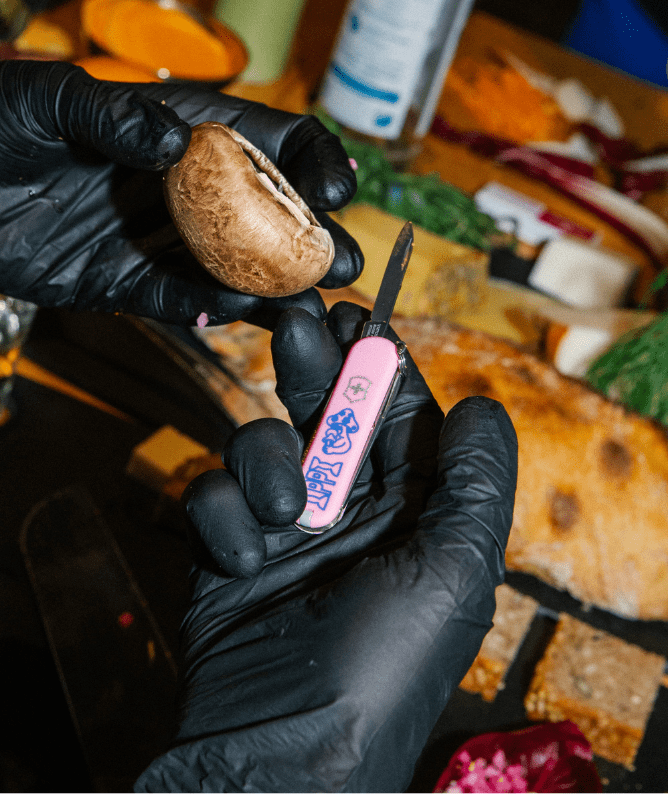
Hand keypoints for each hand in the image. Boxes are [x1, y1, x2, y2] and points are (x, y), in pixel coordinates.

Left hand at [0, 61, 361, 327]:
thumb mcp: (53, 102)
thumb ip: (115, 117)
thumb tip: (175, 141)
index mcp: (185, 134)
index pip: (271, 142)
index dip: (312, 162)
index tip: (332, 189)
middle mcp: (187, 192)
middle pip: (268, 216)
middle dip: (311, 240)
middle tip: (342, 262)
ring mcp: (162, 242)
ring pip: (233, 269)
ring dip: (274, 288)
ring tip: (308, 306)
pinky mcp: (128, 284)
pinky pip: (175, 300)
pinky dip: (203, 308)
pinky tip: (229, 309)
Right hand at [136, 302, 517, 792]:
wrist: (283, 748)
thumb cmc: (385, 663)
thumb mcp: (453, 569)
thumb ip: (474, 482)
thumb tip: (481, 406)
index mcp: (410, 513)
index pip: (397, 418)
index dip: (380, 364)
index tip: (357, 314)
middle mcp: (349, 513)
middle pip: (326, 413)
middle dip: (313, 367)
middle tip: (297, 319)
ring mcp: (284, 530)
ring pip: (262, 446)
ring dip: (266, 467)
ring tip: (284, 517)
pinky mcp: (226, 550)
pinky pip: (213, 497)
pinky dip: (223, 519)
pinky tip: (242, 562)